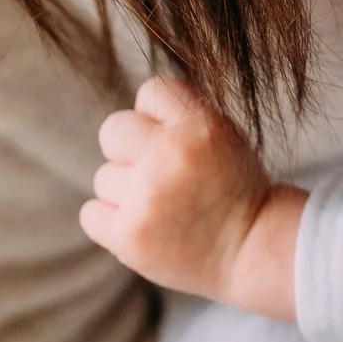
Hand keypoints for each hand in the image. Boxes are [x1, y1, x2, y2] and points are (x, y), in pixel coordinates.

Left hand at [81, 76, 300, 317]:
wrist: (251, 249)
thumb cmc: (235, 189)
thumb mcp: (225, 135)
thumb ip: (182, 115)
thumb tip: (135, 108)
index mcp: (199, 126)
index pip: (151, 92)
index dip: (158, 116)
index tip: (175, 140)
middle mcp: (170, 156)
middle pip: (113, 129)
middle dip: (130, 149)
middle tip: (159, 174)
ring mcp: (146, 197)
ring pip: (104, 176)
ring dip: (126, 191)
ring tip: (163, 207)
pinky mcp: (129, 235)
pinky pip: (91, 213)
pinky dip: (112, 221)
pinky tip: (144, 226)